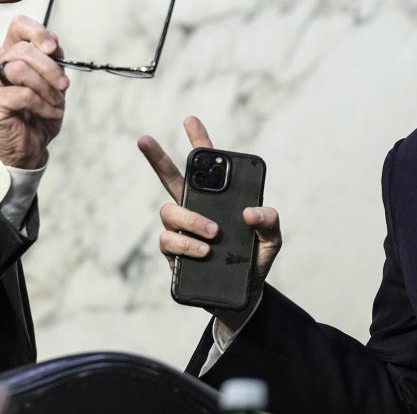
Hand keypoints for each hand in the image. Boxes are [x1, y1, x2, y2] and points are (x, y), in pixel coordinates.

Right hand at [0, 15, 67, 167]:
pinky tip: (47, 112)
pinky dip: (42, 105)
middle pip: (23, 49)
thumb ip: (52, 61)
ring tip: (55, 103)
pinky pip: (22, 94)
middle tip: (63, 85)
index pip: (19, 26)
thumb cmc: (38, 114)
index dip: (38, 32)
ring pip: (20, 69)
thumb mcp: (53, 82)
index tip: (54, 49)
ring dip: (46, 88)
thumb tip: (54, 44)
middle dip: (50, 68)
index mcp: (11, 53)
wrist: (29, 147)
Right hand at [137, 115, 281, 323]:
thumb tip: (250, 211)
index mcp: (217, 200)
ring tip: (213, 235)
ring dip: (191, 220)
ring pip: (169, 212)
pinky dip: (186, 244)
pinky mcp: (173, 254)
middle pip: (169, 179)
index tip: (191, 119)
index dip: (199, 141)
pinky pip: (169, 241)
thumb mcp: (272, 239)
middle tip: (144, 139)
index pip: (206, 167)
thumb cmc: (254, 261)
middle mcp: (194, 210)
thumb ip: (269, 221)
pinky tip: (203, 251)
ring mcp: (181, 231)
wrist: (243, 298)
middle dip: (156, 157)